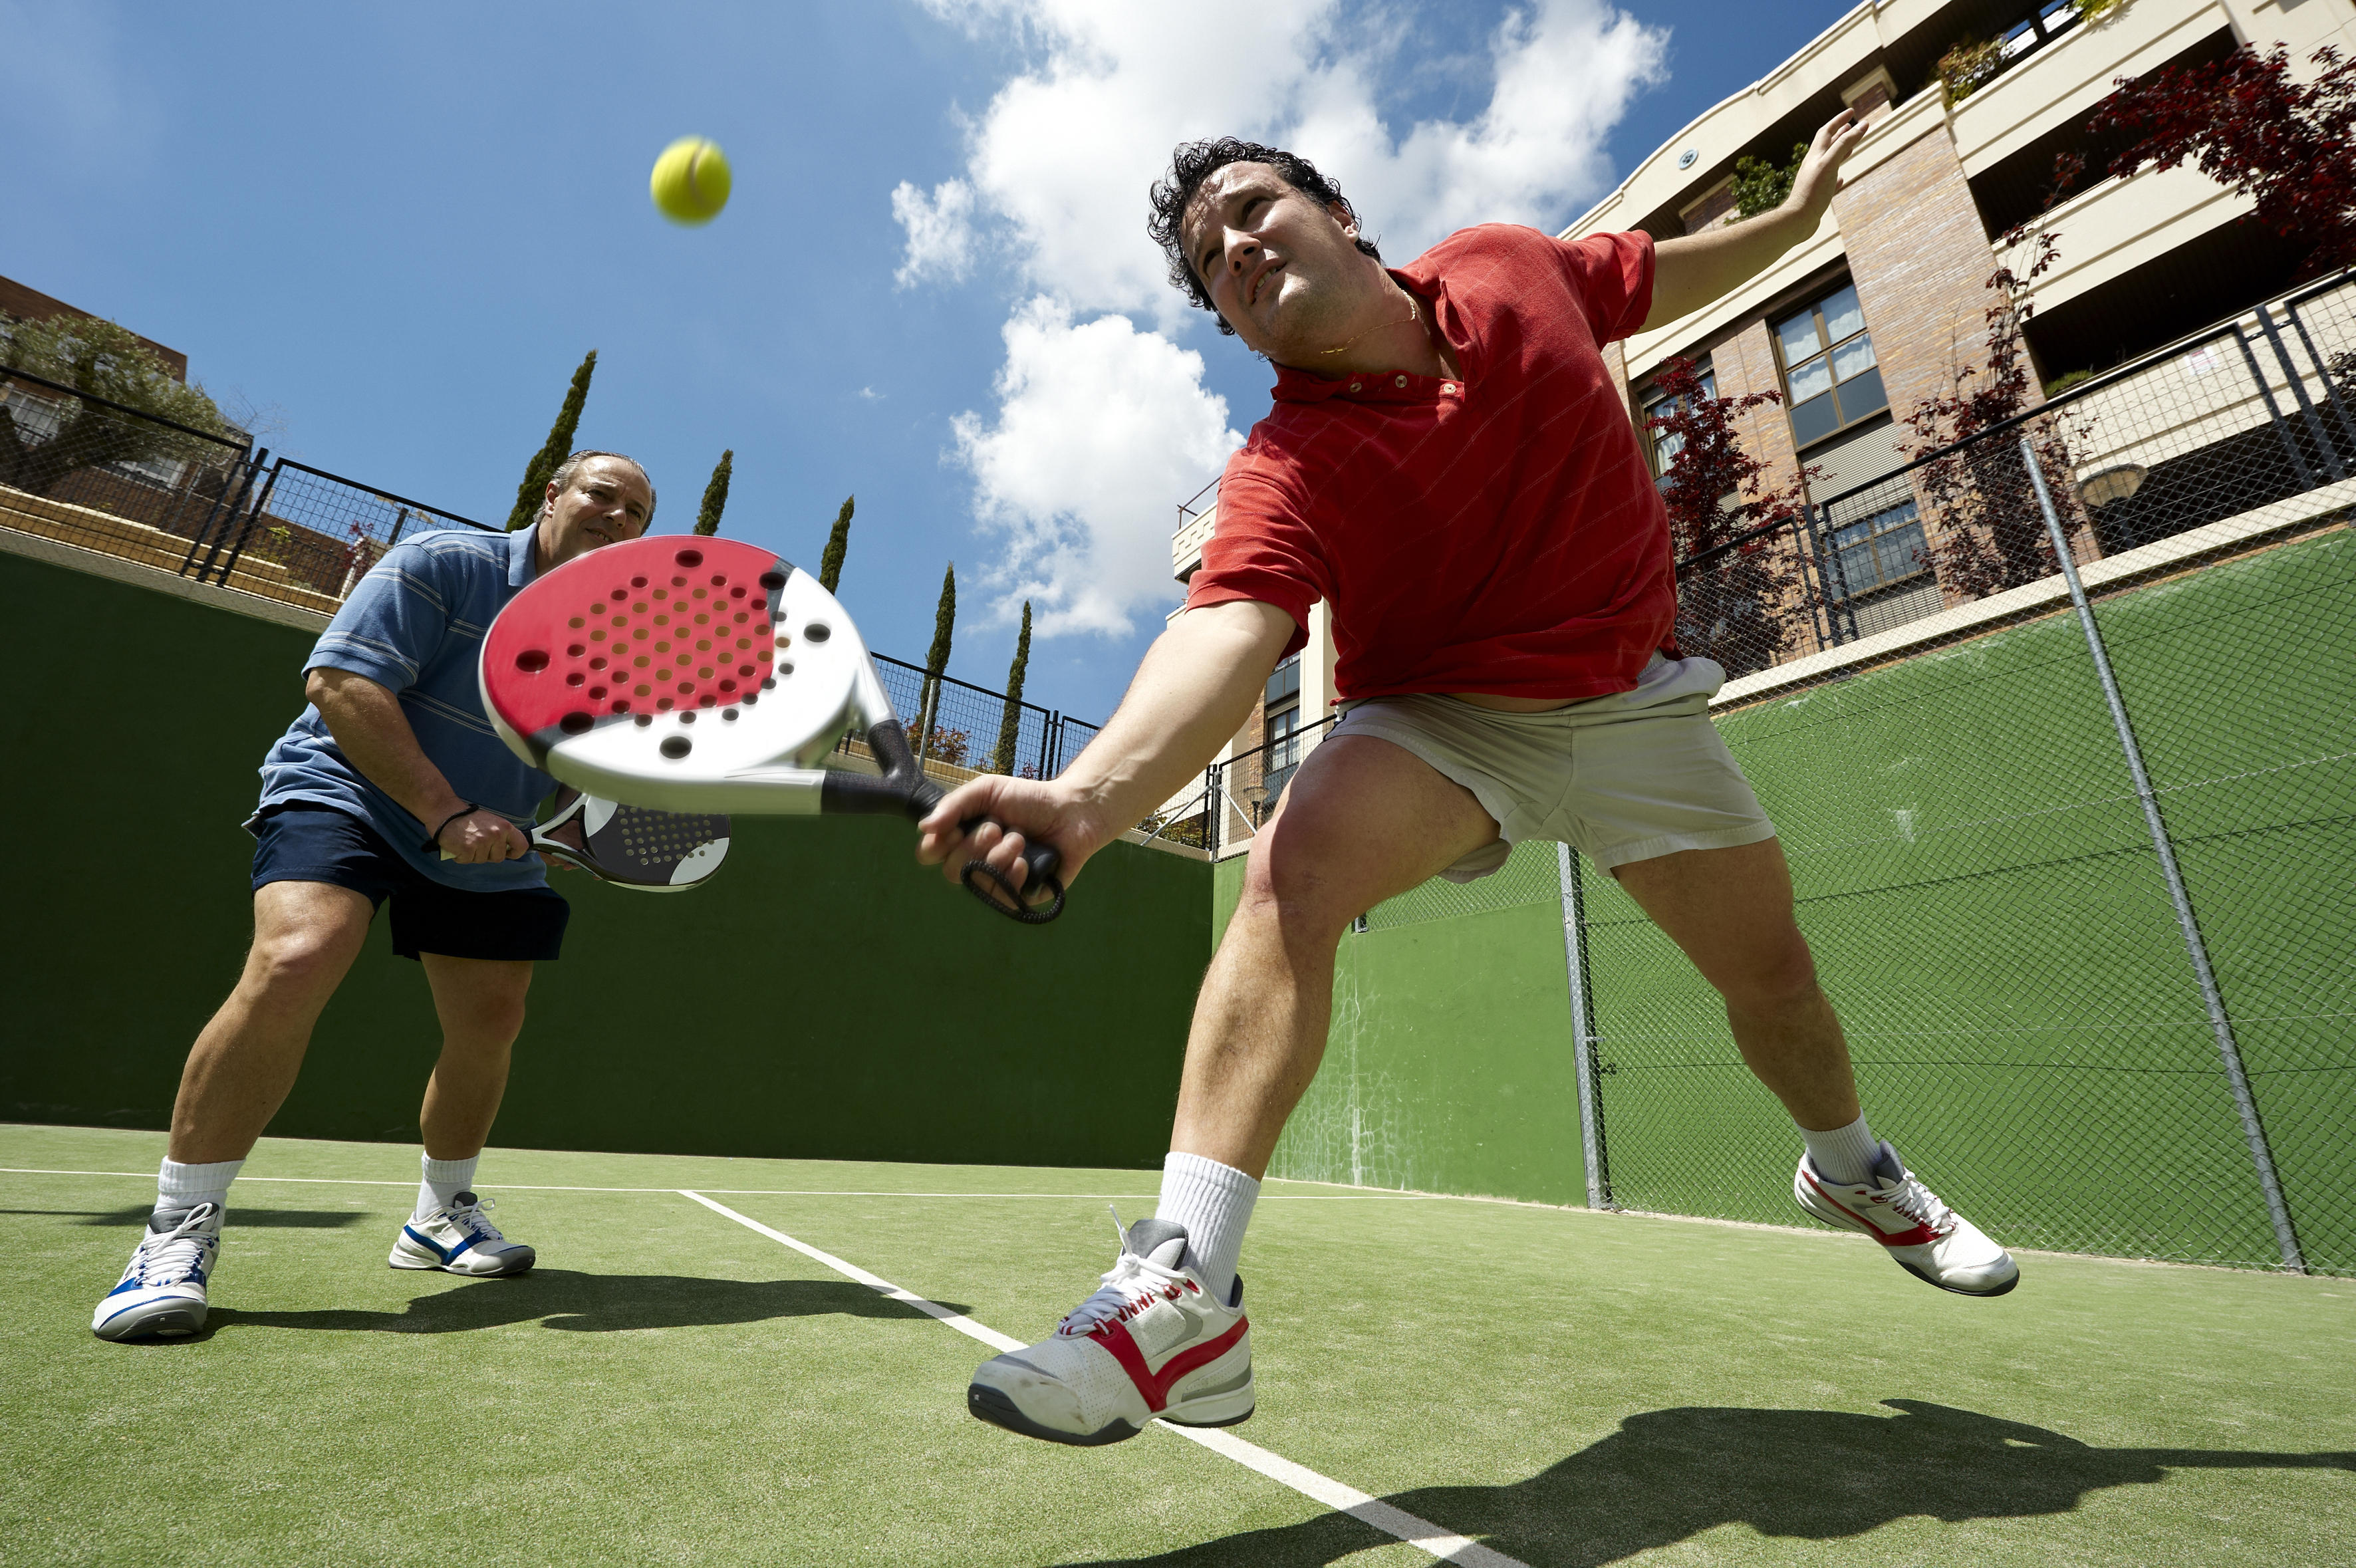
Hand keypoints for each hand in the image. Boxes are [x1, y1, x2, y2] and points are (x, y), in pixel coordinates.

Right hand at [437, 808, 530, 863]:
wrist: (445, 811)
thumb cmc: (467, 818)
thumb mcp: (491, 822)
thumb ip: (501, 834)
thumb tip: (508, 849)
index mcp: (504, 827)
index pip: (521, 845)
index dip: (515, 853)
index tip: (508, 853)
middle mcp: (495, 834)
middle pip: (498, 858)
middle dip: (487, 855)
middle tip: (477, 843)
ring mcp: (482, 842)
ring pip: (481, 860)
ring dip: (472, 855)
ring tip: (466, 841)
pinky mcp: (467, 849)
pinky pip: (467, 861)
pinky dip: (460, 856)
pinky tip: (457, 845)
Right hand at [915, 775, 1108, 899]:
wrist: (1072, 811)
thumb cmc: (1029, 799)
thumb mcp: (987, 790)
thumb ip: (954, 804)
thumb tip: (925, 827)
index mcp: (963, 837)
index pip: (929, 854)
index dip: (936, 846)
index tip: (955, 829)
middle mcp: (975, 861)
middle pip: (951, 871)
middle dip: (974, 846)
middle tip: (997, 828)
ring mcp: (997, 880)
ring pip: (977, 883)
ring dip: (998, 857)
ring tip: (1020, 839)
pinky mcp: (1019, 895)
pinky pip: (1002, 897)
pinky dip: (1012, 876)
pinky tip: (1026, 861)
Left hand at [1787, 107, 1868, 217]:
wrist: (1798, 220)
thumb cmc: (1813, 191)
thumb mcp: (1831, 163)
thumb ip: (1845, 143)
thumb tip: (1862, 125)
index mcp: (1815, 155)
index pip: (1827, 131)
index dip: (1839, 120)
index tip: (1852, 112)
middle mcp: (1813, 165)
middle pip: (1827, 144)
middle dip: (1840, 134)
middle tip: (1851, 126)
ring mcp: (1815, 180)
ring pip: (1829, 162)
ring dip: (1840, 152)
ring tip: (1851, 147)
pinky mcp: (1817, 196)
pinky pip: (1828, 182)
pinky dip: (1837, 177)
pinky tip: (1841, 179)